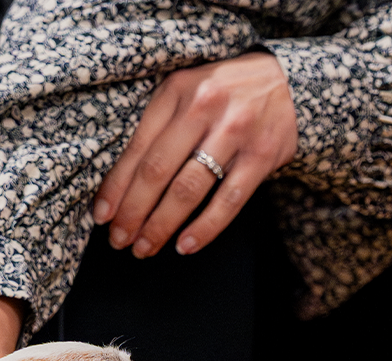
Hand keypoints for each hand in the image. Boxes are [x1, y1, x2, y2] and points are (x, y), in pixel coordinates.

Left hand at [93, 51, 297, 258]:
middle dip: (133, 212)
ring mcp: (234, 131)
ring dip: (162, 224)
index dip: (116, 187)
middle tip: (120, 240)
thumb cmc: (227, 93)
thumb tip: (122, 183)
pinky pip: (228, 200)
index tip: (102, 216)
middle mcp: (203, 107)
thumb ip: (159, 126)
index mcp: (176, 91)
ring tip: (146, 247)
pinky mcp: (261, 155)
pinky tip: (185, 245)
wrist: (288, 82)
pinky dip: (205, 227)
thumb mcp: (188, 93)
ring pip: (189, 189)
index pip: (137, 148)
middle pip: (157, 171)